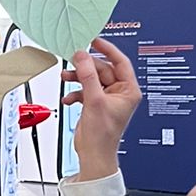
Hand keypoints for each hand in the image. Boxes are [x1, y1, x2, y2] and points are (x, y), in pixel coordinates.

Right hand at [62, 37, 141, 180]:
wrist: (93, 155)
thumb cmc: (103, 136)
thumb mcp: (95, 101)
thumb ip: (88, 76)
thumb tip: (82, 57)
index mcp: (128, 90)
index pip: (120, 61)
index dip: (107, 49)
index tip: (95, 40)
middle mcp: (119, 93)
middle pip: (101, 69)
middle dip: (85, 66)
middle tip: (73, 60)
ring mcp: (106, 98)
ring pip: (91, 78)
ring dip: (77, 78)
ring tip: (66, 78)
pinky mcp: (94, 103)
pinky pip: (84, 90)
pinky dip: (75, 92)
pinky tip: (69, 98)